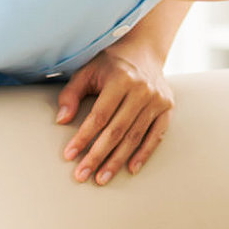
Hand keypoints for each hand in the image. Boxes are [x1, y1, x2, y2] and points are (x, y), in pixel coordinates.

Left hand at [54, 41, 173, 184]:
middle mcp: (141, 90)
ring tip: (101, 178)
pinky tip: (130, 168)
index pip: (99, 116)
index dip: (84, 137)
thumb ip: (72, 93)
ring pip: (134, 136)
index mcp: (120, 79)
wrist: (144, 51)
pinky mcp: (167, 108)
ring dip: (117, 160)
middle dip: (97, 155)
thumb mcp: (87, 71)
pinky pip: (156, 135)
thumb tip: (62, 119)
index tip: (70, 155)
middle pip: (117, 130)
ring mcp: (157, 100)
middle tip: (82, 175)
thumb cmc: (110, 64)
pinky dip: (144, 153)